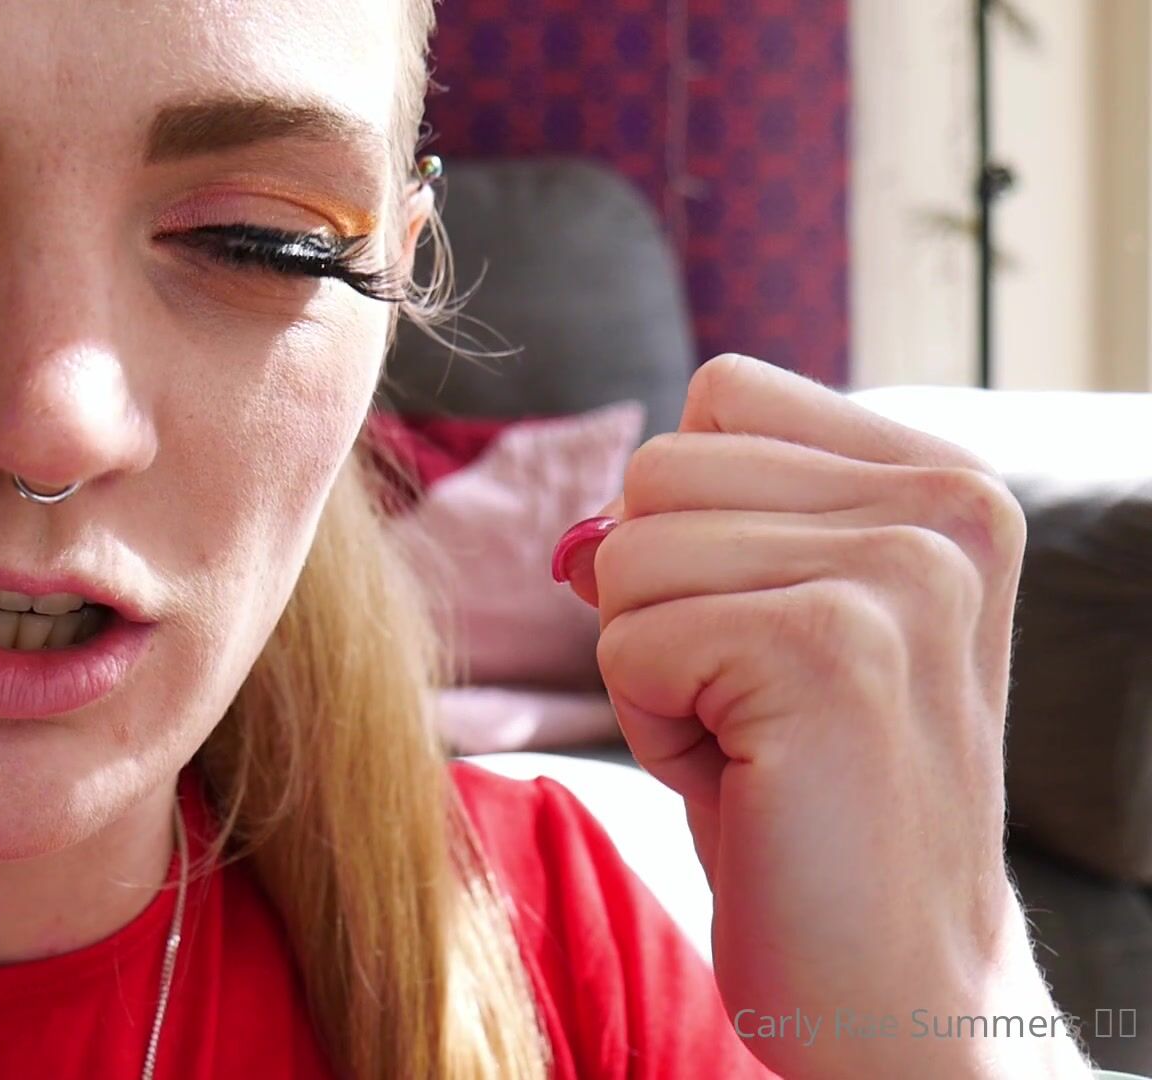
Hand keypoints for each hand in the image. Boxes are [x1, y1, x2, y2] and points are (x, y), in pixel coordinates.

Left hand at [554, 355, 1091, 1078]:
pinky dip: (654, 727)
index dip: (688, 527)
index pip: (719, 396)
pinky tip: (748, 786)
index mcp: (944, 481)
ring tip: (755, 748)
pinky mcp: (829, 651)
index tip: (764, 639)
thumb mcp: (775, 625)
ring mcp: (899, 574)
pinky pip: (625, 642)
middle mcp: (945, 506)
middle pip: (656, 471)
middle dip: (659, 604)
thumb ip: (707, 527)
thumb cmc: (812, 804)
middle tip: (755, 712)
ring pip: (626, 555)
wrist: (895, 983)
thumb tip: (581, 527)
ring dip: (653, 671)